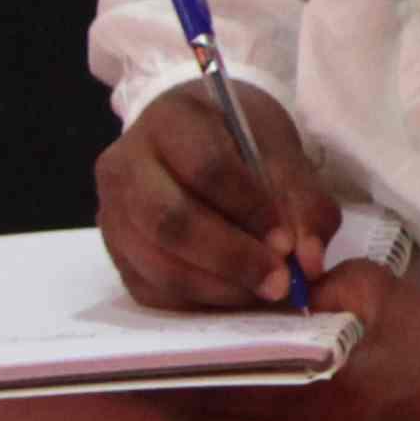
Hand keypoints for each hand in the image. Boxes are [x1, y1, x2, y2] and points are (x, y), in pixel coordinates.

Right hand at [98, 79, 343, 310]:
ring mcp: (111, 211)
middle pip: (171, 223)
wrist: (194, 136)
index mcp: (169, 120)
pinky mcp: (115, 250)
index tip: (287, 242)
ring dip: (219, 287)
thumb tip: (308, 263)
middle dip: (231, 259)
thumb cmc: (238, 136)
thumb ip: (302, 200)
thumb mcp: (279, 146)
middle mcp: (125, 166)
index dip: (250, 209)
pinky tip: (236, 295)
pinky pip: (150, 288)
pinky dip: (198, 300)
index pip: (206, 169)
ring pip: (156, 264)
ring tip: (264, 291)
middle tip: (280, 281)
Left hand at [178, 263, 419, 420]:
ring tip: (218, 385)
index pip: (220, 371)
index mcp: (312, 378)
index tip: (168, 335)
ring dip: (220, 417)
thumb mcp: (386, 290)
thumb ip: (321, 286)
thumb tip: (280, 293)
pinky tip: (279, 406)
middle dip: (187, 392)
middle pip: (213, 419)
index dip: (186, 355)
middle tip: (179, 363)